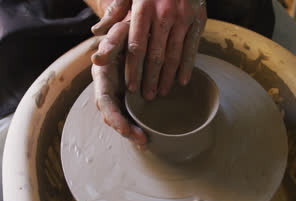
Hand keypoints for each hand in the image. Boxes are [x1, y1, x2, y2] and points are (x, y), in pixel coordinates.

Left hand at [91, 0, 206, 99]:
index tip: (131, 87)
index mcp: (143, 8)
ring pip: (174, 54)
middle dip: (151, 79)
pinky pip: (193, 48)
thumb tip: (97, 31)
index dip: (133, 69)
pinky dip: (187, 66)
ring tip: (162, 92)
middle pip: (155, 55)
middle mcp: (164, 14)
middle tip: (148, 97)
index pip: (136, 46)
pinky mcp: (198, 19)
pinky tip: (183, 81)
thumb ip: (115, 10)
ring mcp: (183, 17)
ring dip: (168, 77)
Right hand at [91, 21, 146, 146]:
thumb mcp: (119, 32)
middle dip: (125, 130)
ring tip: (145, 142)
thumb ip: (109, 43)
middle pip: (111, 114)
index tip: (124, 129)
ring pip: (120, 116)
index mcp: (102, 75)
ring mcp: (118, 92)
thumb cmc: (128, 30)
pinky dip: (138, 124)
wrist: (136, 30)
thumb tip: (96, 59)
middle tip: (142, 140)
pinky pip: (130, 112)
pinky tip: (148, 133)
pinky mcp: (129, 94)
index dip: (113, 117)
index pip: (104, 101)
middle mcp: (107, 86)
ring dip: (131, 131)